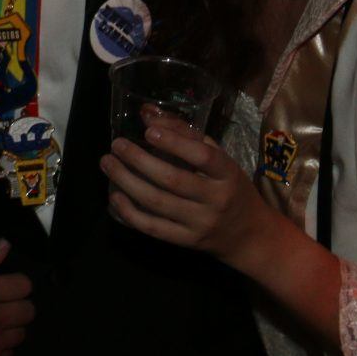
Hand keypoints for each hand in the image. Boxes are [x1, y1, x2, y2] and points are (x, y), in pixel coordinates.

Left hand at [101, 118, 274, 268]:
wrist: (248, 235)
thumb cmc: (230, 187)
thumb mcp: (219, 158)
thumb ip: (185, 134)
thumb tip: (147, 114)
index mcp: (228, 174)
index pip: (203, 156)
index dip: (174, 143)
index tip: (148, 131)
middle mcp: (215, 200)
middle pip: (173, 180)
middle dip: (138, 160)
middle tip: (117, 145)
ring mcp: (199, 223)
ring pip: (157, 202)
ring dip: (126, 181)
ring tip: (108, 163)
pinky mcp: (186, 241)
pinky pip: (152, 227)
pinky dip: (129, 212)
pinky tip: (114, 196)